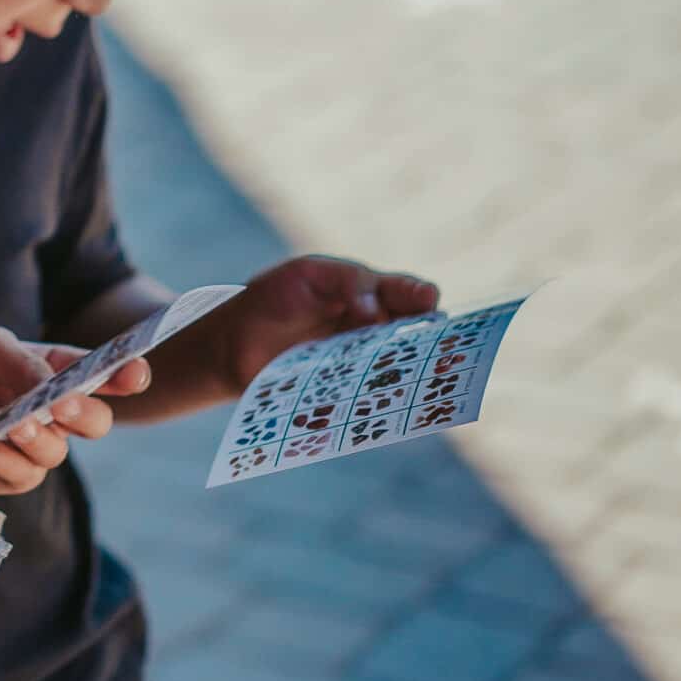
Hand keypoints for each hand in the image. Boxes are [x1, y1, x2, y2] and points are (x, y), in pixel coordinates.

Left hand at [0, 327, 151, 496]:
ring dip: (38, 438)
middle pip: (95, 421)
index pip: (104, 375)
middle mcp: (50, 411)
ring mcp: (29, 446)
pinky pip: (23, 476)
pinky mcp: (4, 476)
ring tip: (11, 424)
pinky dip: (5, 460)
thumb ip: (23, 362)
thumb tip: (55, 385)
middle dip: (86, 413)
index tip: (136, 374)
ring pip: (58, 452)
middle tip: (64, 404)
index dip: (127, 375)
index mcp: (54, 372)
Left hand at [208, 255, 439, 393]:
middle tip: (446, 349)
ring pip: (401, 368)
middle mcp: (374, 329)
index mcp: (370, 293)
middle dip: (433, 341)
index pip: (407, 293)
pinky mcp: (347, 391)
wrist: (234, 342)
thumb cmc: (274, 298)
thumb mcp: (307, 275)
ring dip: (417, 374)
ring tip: (431, 379)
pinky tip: (398, 405)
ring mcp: (363, 362)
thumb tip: (375, 310)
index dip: (421, 298)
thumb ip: (345, 282)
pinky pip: (375, 396)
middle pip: (414, 334)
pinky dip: (388, 400)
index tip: (428, 302)